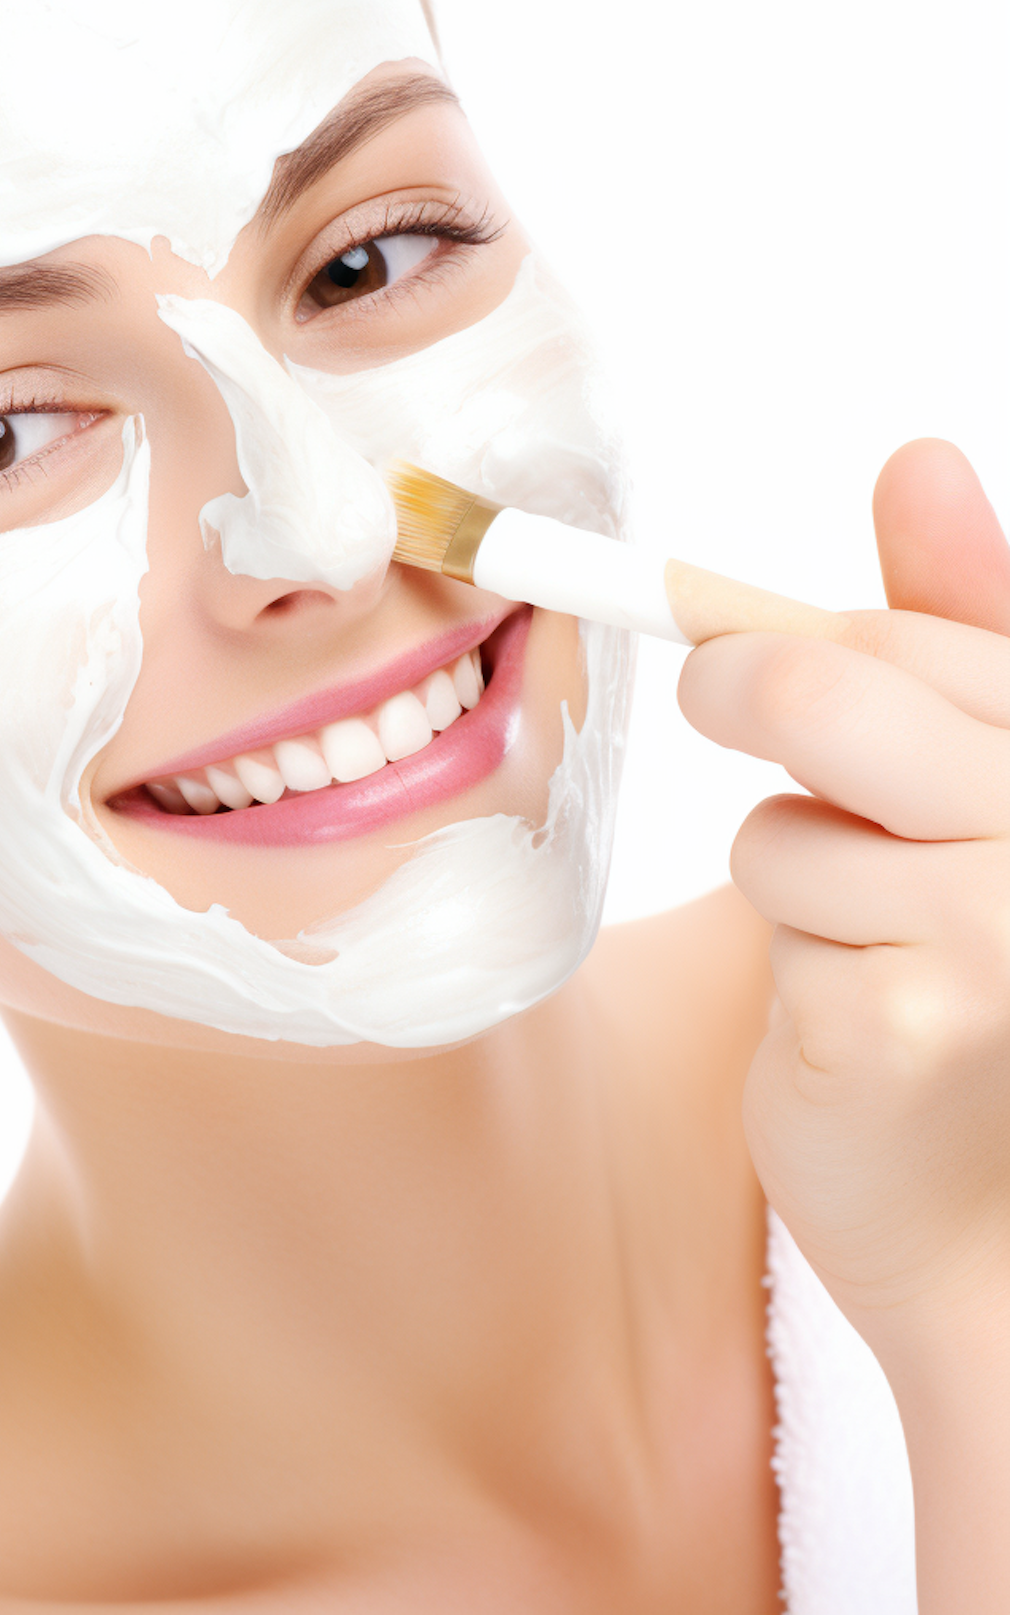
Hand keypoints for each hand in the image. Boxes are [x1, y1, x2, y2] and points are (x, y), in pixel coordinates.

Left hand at [678, 440, 1009, 1606]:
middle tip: (726, 714)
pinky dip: (789, 955)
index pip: (926, 632)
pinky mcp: (908, 1015)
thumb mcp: (983, 789)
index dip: (797, 632)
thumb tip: (921, 452)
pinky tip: (859, 1022)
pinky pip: (774, 910)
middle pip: (827, 684)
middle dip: (743, 696)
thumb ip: (958, 627)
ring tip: (869, 942)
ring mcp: (1001, 923)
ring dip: (787, 864)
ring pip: (779, 811)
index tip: (697, 623)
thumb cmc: (979, 976)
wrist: (993, 1225)